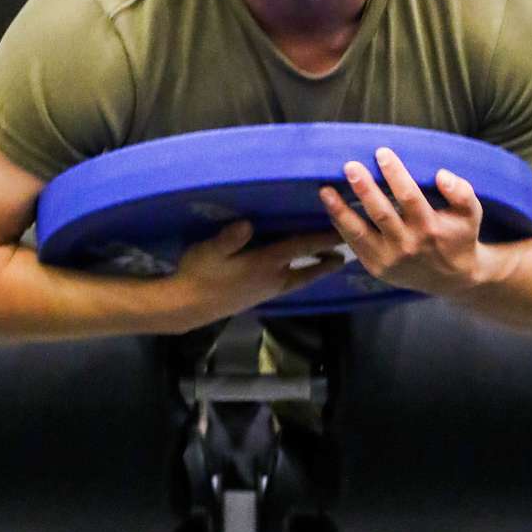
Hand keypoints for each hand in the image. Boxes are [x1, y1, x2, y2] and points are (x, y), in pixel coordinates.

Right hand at [169, 220, 344, 328]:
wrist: (187, 307)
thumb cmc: (198, 274)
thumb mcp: (209, 252)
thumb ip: (229, 239)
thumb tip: (247, 224)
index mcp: (264, 264)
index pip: (300, 248)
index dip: (322, 239)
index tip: (341, 231)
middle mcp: (272, 279)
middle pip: (308, 271)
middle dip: (327, 262)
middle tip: (344, 255)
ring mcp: (266, 291)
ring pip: (298, 280)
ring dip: (315, 271)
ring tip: (327, 263)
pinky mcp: (258, 297)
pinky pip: (288, 285)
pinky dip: (299, 276)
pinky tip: (295, 271)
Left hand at [319, 147, 498, 298]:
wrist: (452, 279)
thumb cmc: (459, 237)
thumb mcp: (470, 215)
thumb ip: (462, 192)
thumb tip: (441, 175)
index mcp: (430, 227)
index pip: (409, 196)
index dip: (395, 174)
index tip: (382, 152)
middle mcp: (408, 244)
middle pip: (381, 213)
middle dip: (364, 188)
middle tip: (349, 166)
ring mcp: (389, 259)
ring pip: (360, 233)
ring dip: (341, 211)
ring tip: (325, 191)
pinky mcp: (377, 268)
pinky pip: (355, 245)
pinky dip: (341, 226)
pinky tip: (331, 208)